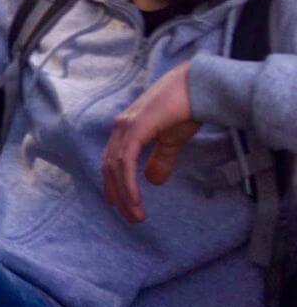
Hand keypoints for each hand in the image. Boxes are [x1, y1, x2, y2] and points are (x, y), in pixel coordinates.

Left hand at [102, 61, 198, 223]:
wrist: (197, 87)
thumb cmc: (185, 108)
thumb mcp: (171, 140)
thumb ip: (161, 158)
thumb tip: (152, 180)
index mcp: (127, 129)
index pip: (112, 161)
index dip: (113, 185)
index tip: (119, 207)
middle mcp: (121, 127)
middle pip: (109, 167)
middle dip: (117, 195)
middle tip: (130, 218)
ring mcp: (126, 126)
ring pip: (116, 167)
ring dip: (124, 194)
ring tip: (135, 215)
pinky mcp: (136, 128)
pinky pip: (126, 161)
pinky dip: (128, 183)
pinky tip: (134, 199)